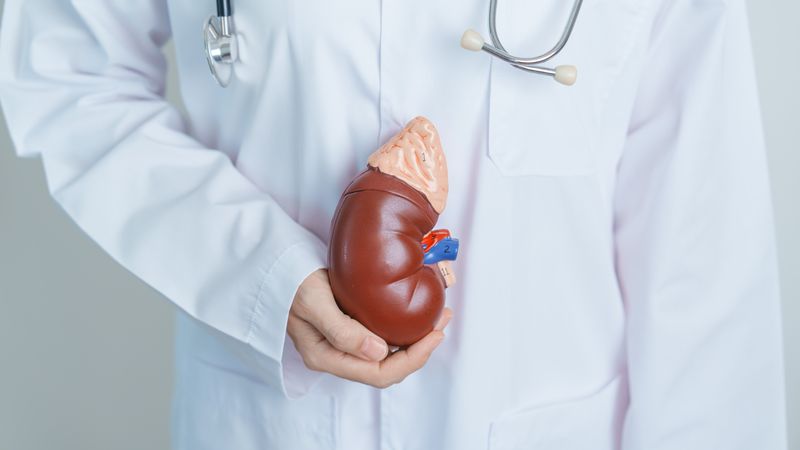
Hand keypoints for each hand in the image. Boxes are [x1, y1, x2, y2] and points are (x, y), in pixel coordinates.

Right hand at [287, 269, 451, 388]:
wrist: (272, 264)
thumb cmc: (289, 280)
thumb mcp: (314, 302)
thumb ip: (343, 331)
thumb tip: (379, 352)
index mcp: (327, 356)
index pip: (380, 373)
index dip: (413, 358)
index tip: (435, 333)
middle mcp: (336, 355)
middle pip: (387, 368)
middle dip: (420, 350)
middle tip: (443, 320)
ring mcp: (340, 343)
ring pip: (386, 354)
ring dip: (414, 340)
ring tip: (436, 316)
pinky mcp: (345, 327)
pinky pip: (379, 337)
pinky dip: (401, 328)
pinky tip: (413, 312)